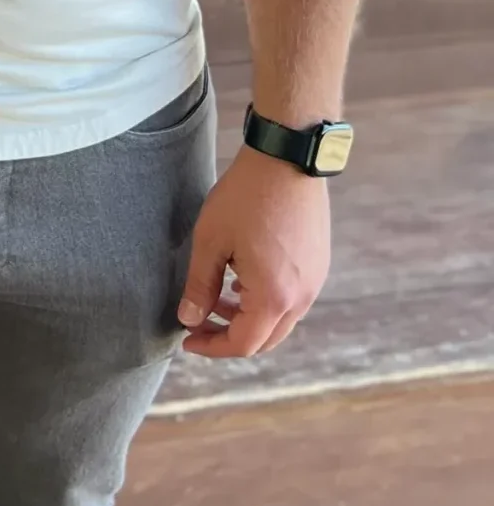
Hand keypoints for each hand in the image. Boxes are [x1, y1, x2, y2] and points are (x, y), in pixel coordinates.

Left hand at [177, 144, 331, 357]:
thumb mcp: (210, 241)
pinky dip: (265, 301)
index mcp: (274, 297)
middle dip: (229, 337)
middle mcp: (302, 297)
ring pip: (280, 320)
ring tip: (215, 297)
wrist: (287, 159)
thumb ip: (199, 286)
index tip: (187, 339)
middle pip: (265, 339)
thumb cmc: (245, 198)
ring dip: (247, 318)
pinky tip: (241, 280)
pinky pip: (292, 299)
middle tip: (198, 323)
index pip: (244, 344)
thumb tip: (189, 319)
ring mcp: (315, 280)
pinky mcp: (318, 263)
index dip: (212, 347)